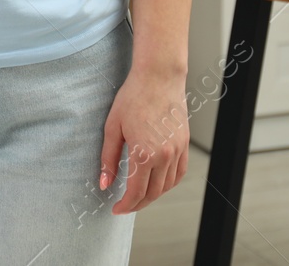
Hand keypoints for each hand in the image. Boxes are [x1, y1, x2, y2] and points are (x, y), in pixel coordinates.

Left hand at [99, 66, 188, 214]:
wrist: (159, 78)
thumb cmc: (133, 97)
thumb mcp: (112, 127)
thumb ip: (108, 159)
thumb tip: (104, 184)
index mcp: (144, 153)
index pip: (136, 192)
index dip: (125, 205)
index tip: (115, 209)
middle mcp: (164, 156)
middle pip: (152, 193)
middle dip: (137, 204)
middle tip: (124, 206)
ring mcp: (177, 151)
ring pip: (167, 186)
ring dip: (152, 195)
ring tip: (138, 196)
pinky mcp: (184, 144)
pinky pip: (179, 173)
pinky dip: (168, 183)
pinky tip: (157, 183)